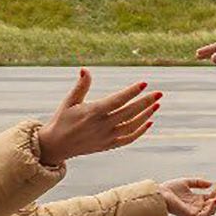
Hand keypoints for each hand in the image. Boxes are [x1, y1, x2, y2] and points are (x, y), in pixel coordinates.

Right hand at [36, 69, 159, 164]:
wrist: (56, 146)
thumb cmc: (62, 120)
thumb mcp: (69, 102)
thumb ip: (81, 86)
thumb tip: (85, 69)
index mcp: (93, 112)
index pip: (117, 100)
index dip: (132, 92)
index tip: (144, 84)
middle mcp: (103, 125)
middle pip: (130, 112)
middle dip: (146, 102)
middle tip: (160, 93)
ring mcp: (107, 137)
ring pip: (132, 126)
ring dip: (146, 115)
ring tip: (157, 104)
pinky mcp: (109, 145)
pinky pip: (129, 139)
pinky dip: (140, 131)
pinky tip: (149, 121)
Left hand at [160, 177, 215, 215]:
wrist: (160, 193)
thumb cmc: (170, 188)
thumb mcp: (187, 182)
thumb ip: (199, 183)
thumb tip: (211, 184)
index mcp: (196, 200)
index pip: (211, 197)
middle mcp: (197, 207)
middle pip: (214, 203)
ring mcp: (194, 212)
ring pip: (212, 209)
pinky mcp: (191, 215)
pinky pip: (205, 214)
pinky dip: (211, 208)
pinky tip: (213, 199)